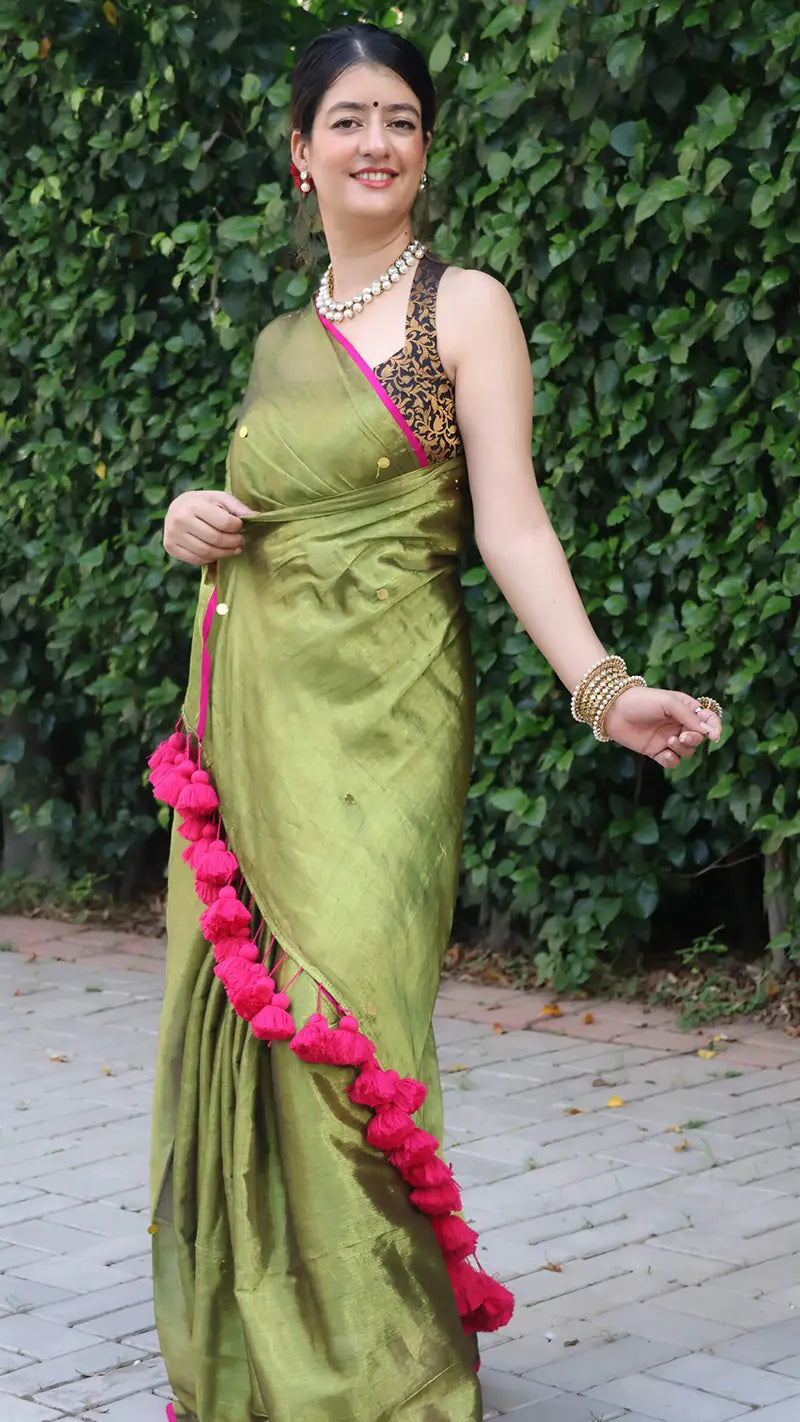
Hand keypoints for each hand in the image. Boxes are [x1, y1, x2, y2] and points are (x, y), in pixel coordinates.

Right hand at [164, 490, 255, 565]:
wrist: (176, 507)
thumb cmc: (203, 502)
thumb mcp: (220, 498)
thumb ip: (238, 507)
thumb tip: (257, 517)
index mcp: (194, 504)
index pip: (224, 523)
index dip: (237, 527)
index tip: (240, 526)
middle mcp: (180, 520)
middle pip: (216, 539)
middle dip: (233, 542)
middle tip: (241, 541)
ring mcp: (173, 535)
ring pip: (207, 552)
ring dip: (225, 553)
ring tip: (234, 549)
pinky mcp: (170, 547)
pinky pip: (196, 559)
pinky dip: (211, 558)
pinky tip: (218, 552)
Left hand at [603, 685, 721, 768]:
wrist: (613, 710)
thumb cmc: (642, 700)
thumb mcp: (668, 703)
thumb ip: (689, 716)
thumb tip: (709, 731)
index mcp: (685, 708)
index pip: (708, 719)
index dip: (715, 728)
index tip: (714, 736)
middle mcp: (678, 724)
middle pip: (698, 738)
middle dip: (694, 739)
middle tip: (682, 736)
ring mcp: (667, 738)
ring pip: (687, 751)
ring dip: (682, 748)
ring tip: (669, 742)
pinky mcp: (656, 751)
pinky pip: (672, 761)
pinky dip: (672, 760)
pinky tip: (665, 754)